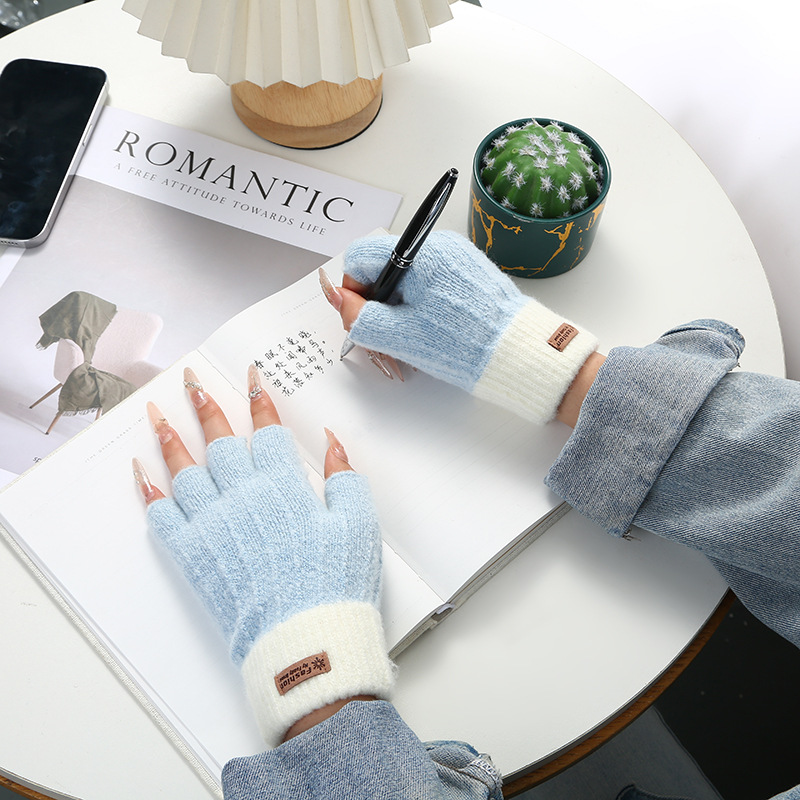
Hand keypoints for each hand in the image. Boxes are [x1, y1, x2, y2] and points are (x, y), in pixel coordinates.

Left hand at [132, 364, 393, 744]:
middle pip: (219, 439)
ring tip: (156, 412)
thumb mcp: (360, 524)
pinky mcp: (193, 555)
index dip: (259, 399)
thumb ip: (345, 476)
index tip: (251, 376)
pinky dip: (149, 490)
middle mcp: (242, 496)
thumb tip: (331, 440)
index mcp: (282, 485)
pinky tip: (142, 471)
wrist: (305, 640)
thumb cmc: (336, 583)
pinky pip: (161, 515)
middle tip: (191, 380)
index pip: (266, 429)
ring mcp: (212, 524)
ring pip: (184, 468)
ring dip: (169, 436)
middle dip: (204, 404)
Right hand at [327, 230, 599, 423]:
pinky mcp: (468, 273)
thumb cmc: (464, 345)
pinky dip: (420, 305)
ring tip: (411, 339)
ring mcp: (456, 257)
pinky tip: (430, 331)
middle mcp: (438, 246)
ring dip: (397, 307)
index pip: (360, 256)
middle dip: (376, 302)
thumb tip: (337, 298)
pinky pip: (429, 283)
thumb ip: (359, 316)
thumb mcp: (399, 336)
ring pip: (405, 277)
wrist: (520, 354)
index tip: (363, 319)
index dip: (353, 290)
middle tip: (384, 337)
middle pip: (383, 267)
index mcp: (419, 253)